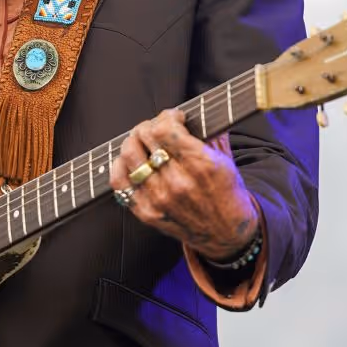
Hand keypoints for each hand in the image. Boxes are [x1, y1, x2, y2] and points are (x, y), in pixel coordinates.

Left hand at [111, 108, 258, 261]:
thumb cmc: (227, 193)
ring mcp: (159, 199)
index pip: (165, 129)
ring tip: (142, 142)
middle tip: (157, 128)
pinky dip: (120, 165)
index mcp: (202, 166)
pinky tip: (130, 161)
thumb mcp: (226, 160)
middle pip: (144, 138)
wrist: (226, 234)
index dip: (167, 116)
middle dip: (150, 125)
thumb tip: (195, 111)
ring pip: (129, 156)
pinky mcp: (147, 213)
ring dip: (133, 141)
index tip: (174, 118)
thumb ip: (210, 133)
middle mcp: (178, 183)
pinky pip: (119, 182)